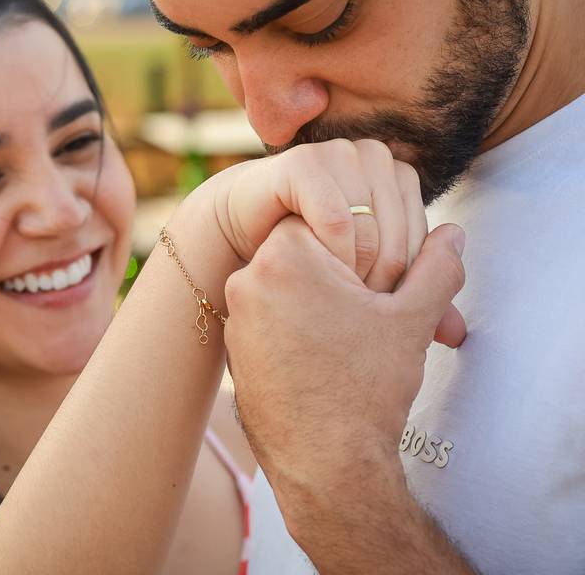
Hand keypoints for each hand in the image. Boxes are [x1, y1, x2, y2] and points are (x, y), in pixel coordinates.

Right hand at [188, 139, 463, 345]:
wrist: (244, 236)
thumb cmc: (308, 264)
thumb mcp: (366, 285)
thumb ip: (411, 304)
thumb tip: (458, 333)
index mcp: (398, 175)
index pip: (424, 241)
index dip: (404, 285)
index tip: (375, 312)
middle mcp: (373, 156)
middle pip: (402, 235)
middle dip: (381, 283)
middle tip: (355, 313)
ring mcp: (339, 154)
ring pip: (372, 229)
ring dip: (355, 273)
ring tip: (337, 298)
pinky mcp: (304, 164)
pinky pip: (336, 218)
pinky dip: (331, 254)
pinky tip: (317, 275)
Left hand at [222, 217, 465, 537]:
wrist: (325, 467)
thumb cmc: (365, 389)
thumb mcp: (410, 319)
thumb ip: (435, 267)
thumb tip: (452, 233)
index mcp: (283, 257)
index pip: (327, 220)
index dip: (363, 248)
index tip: (379, 283)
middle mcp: (246, 281)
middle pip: (305, 255)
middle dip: (344, 279)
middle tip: (372, 314)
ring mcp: (235, 318)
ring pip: (288, 290)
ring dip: (321, 304)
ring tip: (352, 344)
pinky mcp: (233, 350)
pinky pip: (271, 322)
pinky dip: (298, 330)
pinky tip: (326, 361)